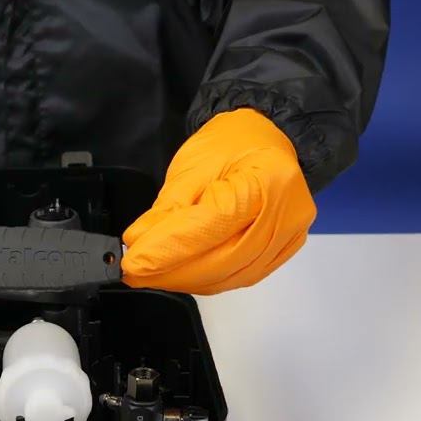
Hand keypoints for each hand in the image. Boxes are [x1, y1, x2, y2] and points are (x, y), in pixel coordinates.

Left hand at [121, 109, 315, 293]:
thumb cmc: (233, 144)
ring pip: (229, 277)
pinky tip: (180, 275)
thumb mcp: (192, 166)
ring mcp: (287, 239)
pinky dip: (205, 280)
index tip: (133, 263)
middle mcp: (287, 216)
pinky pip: (238, 278)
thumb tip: (139, 243)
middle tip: (135, 273)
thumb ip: (167, 209)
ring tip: (151, 275)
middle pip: (223, 260)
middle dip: (172, 273)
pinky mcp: (280, 254)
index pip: (211, 226)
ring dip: (185, 281)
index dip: (168, 250)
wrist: (266, 139)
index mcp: (268, 181)